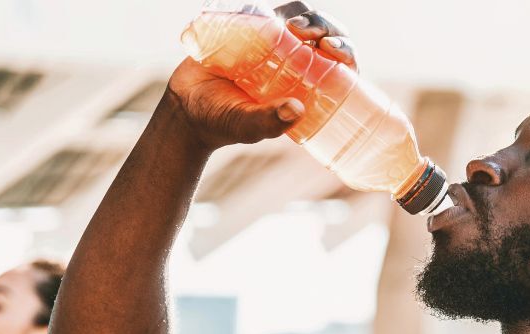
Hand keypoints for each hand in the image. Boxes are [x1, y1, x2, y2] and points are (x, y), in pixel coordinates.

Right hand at [167, 5, 358, 150]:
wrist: (185, 107)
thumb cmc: (222, 123)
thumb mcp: (246, 126)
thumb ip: (268, 122)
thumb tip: (297, 110)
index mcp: (307, 85)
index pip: (338, 63)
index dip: (344, 50)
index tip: (334, 49)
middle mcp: (295, 60)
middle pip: (322, 33)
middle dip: (323, 25)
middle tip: (307, 32)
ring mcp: (272, 42)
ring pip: (298, 16)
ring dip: (301, 14)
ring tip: (291, 26)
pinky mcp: (248, 27)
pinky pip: (262, 10)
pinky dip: (262, 9)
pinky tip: (260, 15)